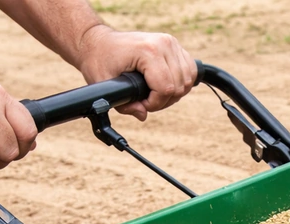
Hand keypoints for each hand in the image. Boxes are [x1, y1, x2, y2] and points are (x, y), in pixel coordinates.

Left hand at [77, 27, 196, 120]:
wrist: (99, 42)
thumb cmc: (100, 61)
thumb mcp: (106, 85)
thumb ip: (125, 105)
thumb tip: (143, 115)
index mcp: (148, 51)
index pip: (166, 88)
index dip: (155, 104)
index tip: (141, 104)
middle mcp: (164, 44)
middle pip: (179, 86)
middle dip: (163, 100)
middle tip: (145, 100)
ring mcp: (171, 43)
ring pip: (187, 80)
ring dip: (173, 93)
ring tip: (154, 93)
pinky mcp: (175, 45)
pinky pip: (190, 71)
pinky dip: (181, 83)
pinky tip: (165, 85)